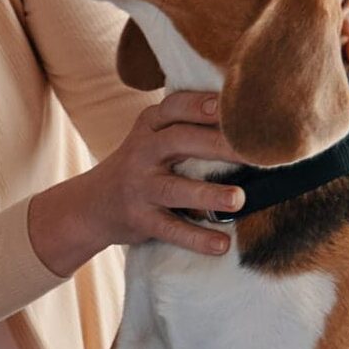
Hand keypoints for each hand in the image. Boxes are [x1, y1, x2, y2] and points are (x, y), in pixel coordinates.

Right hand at [34, 91, 242, 273]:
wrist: (92, 205)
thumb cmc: (141, 165)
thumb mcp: (153, 136)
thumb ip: (189, 123)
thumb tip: (253, 118)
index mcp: (149, 125)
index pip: (176, 107)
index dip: (203, 105)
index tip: (233, 104)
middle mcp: (142, 152)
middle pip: (180, 141)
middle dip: (219, 144)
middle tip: (257, 152)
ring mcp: (140, 187)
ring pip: (174, 189)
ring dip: (207, 194)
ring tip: (238, 199)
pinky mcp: (140, 220)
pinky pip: (170, 229)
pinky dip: (196, 238)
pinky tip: (222, 245)